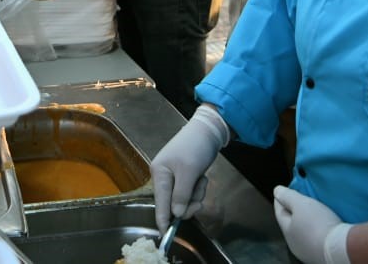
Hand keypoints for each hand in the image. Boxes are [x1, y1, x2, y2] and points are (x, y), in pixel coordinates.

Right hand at [152, 105, 230, 231]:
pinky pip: (190, 192)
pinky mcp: (184, 177)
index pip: (160, 202)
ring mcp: (174, 177)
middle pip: (173, 203)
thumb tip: (176, 214)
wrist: (208, 131)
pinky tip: (202, 177)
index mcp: (159, 174)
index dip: (162, 220)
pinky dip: (198, 188)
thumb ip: (181, 194)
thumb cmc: (195, 147)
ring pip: (184, 199)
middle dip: (188, 203)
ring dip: (196, 195)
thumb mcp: (189, 171)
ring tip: (201, 180)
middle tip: (199, 201)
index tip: (164, 235)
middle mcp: (164, 177)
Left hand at [272, 186, 351, 263]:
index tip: (283, 191)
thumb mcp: (301, 204)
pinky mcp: (323, 255)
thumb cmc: (318, 225)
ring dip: (307, 222)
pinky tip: (325, 225)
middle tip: (300, 200)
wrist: (341, 248)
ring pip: (304, 232)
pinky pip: (317, 238)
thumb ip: (288, 197)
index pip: (279, 212)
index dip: (281, 200)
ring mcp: (309, 252)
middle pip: (292, 223)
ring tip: (315, 212)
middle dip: (294, 211)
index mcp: (287, 232)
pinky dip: (318, 230)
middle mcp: (295, 244)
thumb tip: (276, 191)